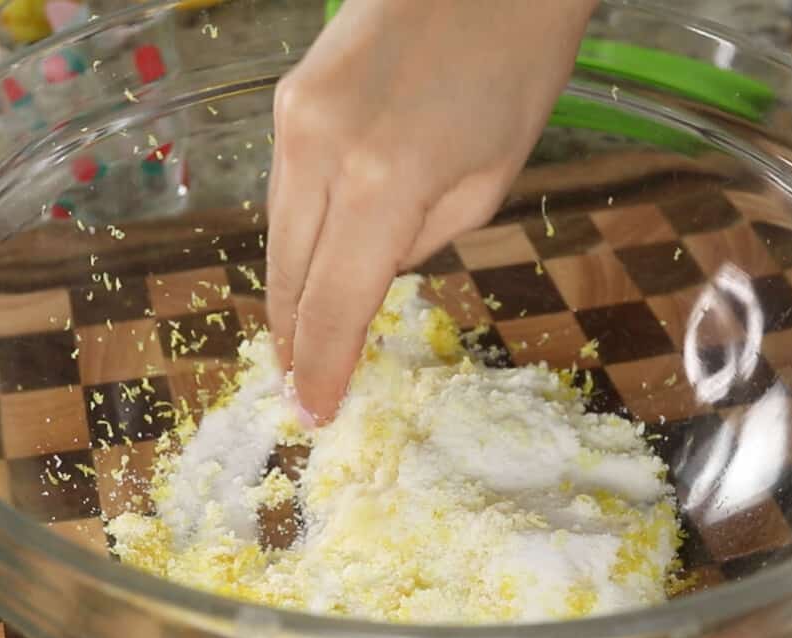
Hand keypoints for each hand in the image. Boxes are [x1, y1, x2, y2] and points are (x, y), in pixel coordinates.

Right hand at [265, 0, 596, 420]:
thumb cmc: (517, 71)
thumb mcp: (487, 183)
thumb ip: (419, 242)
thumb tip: (371, 271)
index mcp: (383, 183)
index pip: (334, 305)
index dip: (321, 368)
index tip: (314, 412)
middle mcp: (317, 152)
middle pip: (286, 276)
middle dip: (292, 339)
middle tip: (297, 384)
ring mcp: (291, 119)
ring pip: (274, 233)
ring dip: (289, 290)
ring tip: (300, 336)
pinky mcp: (286, 97)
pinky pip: (283, 188)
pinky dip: (296, 233)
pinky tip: (312, 258)